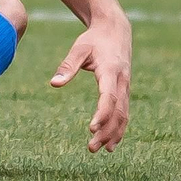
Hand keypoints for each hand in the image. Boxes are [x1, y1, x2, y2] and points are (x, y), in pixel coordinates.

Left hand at [50, 13, 131, 152]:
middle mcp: (121, 81)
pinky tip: (112, 143)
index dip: (102, 114)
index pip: (108, 97)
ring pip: (123, 115)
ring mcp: (126, 86)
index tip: (92, 129)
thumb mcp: (79, 48)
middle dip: (106, 131)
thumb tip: (54, 84)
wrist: (115, 30)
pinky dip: (120, 128)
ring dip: (113, 134)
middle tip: (92, 148)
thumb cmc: (94, 39)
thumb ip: (67, 66)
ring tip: (101, 150)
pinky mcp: (125, 90)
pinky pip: (125, 112)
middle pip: (117, 111)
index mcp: (110, 71)